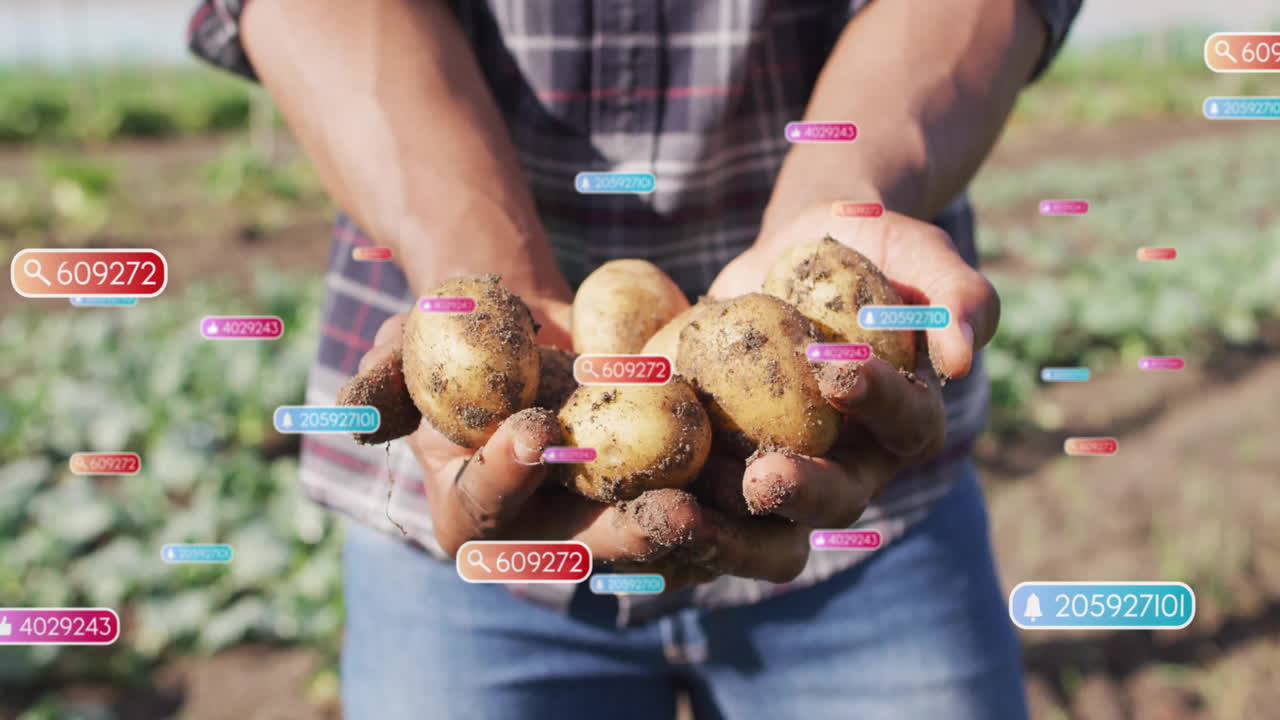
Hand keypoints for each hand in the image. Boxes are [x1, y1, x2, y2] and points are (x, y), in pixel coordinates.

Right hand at [355, 309, 808, 588]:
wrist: (547, 331)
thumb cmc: (472, 333)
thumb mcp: (419, 340)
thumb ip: (385, 377)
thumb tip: (354, 410)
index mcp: (470, 513)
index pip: (481, 512)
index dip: (504, 478)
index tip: (533, 428)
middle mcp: (542, 538)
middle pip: (581, 552)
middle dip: (619, 532)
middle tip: (659, 502)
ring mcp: (611, 529)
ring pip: (655, 550)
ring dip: (696, 535)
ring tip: (730, 502)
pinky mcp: (672, 509)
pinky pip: (709, 519)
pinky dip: (742, 506)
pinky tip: (774, 475)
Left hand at [666, 205, 999, 575]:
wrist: (799, 254)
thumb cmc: (873, 250)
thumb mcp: (918, 253)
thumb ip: (956, 293)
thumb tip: (967, 354)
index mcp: (907, 421)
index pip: (904, 425)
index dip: (876, 404)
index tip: (836, 370)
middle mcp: (852, 463)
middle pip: (833, 501)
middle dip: (798, 495)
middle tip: (762, 479)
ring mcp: (785, 470)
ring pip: (761, 526)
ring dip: (722, 525)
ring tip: (676, 505)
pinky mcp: (725, 463)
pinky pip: (699, 498)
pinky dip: (666, 499)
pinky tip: (625, 486)